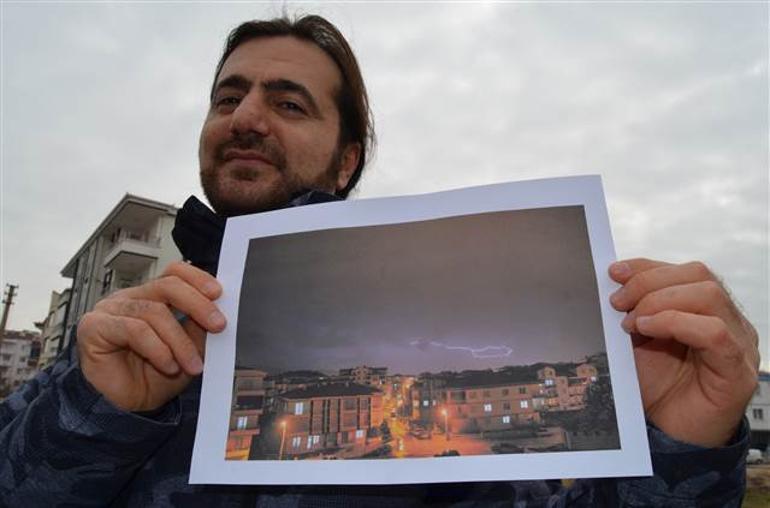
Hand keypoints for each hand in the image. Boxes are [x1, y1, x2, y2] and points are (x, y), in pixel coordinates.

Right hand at [77, 261, 225, 411]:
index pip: (173, 273)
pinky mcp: (95, 326)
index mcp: (152, 297)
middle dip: (197, 305)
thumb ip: (199, 327)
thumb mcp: (188, 349)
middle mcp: (130, 298)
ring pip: (154, 312)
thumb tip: (218, 310)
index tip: (219, 294)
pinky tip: (168, 366)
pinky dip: (157, 349)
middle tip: (218, 325)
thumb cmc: (154, 377)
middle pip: (167, 286)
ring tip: (192, 365)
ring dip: (179, 341)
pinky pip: (134, 330)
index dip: (197, 278)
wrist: (129, 407)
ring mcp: (110, 310)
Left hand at [609, 258, 758, 447]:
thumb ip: (632, 310)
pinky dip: (676, 323)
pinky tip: (648, 330)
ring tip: (632, 323)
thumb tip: (612, 281)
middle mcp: (728, 320)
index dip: (647, 266)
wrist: (667, 434)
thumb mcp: (636, 340)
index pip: (686, 270)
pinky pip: (714, 333)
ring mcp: (739, 344)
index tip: (613, 272)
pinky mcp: (738, 371)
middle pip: (699, 275)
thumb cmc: (655, 386)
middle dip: (649, 282)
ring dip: (660, 301)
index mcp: (706, 309)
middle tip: (617, 302)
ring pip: (709, 296)